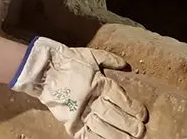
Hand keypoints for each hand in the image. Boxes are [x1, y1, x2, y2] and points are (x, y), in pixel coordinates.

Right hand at [11, 37, 146, 138]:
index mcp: (99, 83)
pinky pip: (84, 135)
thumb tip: (126, 64)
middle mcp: (91, 99)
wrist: (44, 70)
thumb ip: (110, 60)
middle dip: (128, 124)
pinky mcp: (69, 122)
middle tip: (140, 132)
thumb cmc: (70, 61)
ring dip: (116, 135)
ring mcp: (79, 112)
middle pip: (113, 114)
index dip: (132, 108)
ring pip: (101, 127)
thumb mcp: (92, 55)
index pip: (120, 98)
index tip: (143, 115)